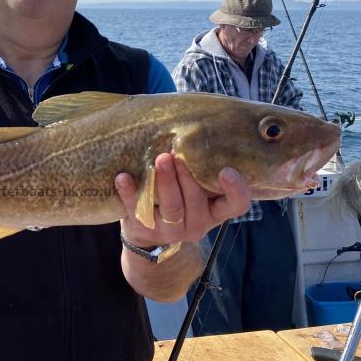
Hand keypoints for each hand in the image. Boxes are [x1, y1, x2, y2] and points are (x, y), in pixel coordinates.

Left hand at [115, 152, 249, 247]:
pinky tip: (123, 177)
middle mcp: (198, 223)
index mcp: (215, 211)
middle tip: (178, 153)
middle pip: (196, 200)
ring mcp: (171, 230)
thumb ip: (202, 168)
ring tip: (160, 160)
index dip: (236, 190)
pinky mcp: (145, 229)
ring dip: (166, 181)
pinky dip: (129, 193)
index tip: (227, 170)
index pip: (237, 205)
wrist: (149, 235)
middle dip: (187, 175)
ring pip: (172, 207)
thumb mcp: (197, 191)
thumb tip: (198, 125)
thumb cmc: (180, 200)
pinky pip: (137, 211)